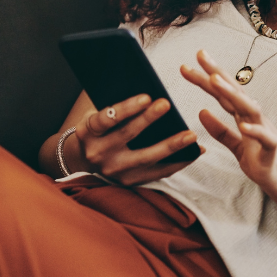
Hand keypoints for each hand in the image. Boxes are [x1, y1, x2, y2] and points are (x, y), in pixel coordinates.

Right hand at [70, 94, 201, 185]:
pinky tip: (194, 151)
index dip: (127, 108)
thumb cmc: (97, 130)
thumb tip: (149, 95)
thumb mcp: (97, 116)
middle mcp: (98, 153)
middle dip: (149, 119)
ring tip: (191, 135)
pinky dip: (177, 162)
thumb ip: (116, 108)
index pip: (107, 119)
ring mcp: (114, 171)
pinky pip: (157, 173)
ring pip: (146, 158)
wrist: (82, 160)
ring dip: (171, 146)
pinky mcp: (128, 182)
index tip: (147, 96)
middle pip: (127, 135)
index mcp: (88, 133)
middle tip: (167, 104)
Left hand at [180, 50, 276, 226]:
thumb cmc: (274, 166)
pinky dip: (256, 132)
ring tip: (214, 81)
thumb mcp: (241, 150)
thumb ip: (222, 132)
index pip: (226, 94)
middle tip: (198, 56)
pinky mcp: (275, 157)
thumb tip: (201, 112)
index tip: (189, 62)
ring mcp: (267, 137)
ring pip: (250, 110)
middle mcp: (257, 123)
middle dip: (216, 75)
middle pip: (235, 94)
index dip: (209, 77)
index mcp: (248, 121)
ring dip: (232, 94)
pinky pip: (267, 142)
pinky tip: (244, 126)